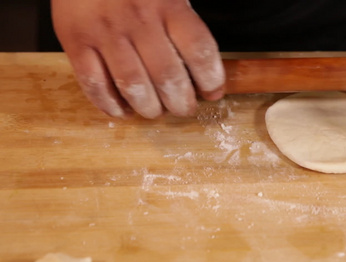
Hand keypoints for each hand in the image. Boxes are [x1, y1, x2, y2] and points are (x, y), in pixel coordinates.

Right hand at [52, 0, 224, 118]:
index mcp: (169, 4)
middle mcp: (139, 19)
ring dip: (149, 108)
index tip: (213, 91)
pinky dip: (110, 105)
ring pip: (133, 86)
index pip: (200, 50)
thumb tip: (203, 70)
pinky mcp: (75, 41)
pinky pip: (94, 84)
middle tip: (184, 107)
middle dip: (181, 103)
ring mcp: (105, 32)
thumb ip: (184, 24)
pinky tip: (123, 110)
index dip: (211, 79)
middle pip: (167, 76)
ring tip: (155, 110)